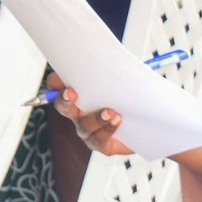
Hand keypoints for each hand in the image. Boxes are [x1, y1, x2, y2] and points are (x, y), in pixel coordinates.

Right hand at [48, 73, 201, 176]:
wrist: (146, 126)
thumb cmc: (128, 100)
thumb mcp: (120, 82)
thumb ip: (112, 70)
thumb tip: (113, 56)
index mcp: (79, 97)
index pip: (58, 88)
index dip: (56, 83)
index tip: (61, 77)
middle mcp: (78, 115)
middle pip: (63, 108)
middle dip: (64, 100)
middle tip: (71, 92)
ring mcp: (87, 131)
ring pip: (84, 126)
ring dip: (96, 118)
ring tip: (111, 111)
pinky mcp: (100, 145)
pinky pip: (98, 140)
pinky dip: (107, 130)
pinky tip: (117, 121)